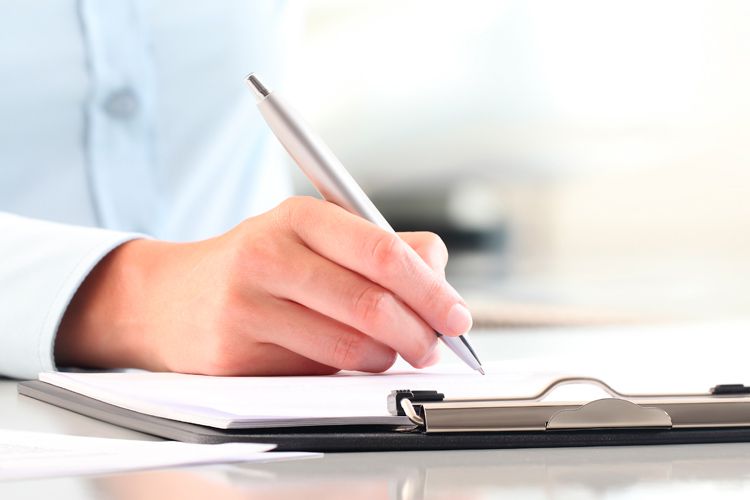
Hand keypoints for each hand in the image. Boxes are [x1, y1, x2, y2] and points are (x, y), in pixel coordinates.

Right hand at [55, 197, 472, 374]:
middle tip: (435, 344)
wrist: (171, 298)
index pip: (383, 251)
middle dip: (420, 332)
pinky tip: (350, 360)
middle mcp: (270, 253)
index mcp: (299, 216)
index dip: (430, 289)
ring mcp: (247, 304)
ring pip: (350, 344)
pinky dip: (348, 371)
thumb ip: (380, 246)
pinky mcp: (235, 351)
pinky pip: (316, 370)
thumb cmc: (258, 265)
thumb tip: (439, 273)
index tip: (456, 314)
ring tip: (392, 352)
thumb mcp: (313, 236)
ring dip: (387, 357)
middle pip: (372, 302)